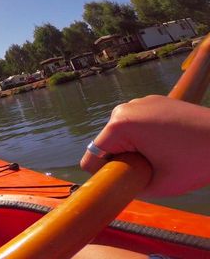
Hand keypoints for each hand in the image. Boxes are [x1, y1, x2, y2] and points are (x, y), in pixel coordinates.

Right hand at [80, 95, 209, 196]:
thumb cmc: (195, 162)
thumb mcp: (156, 185)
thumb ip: (127, 186)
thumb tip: (113, 185)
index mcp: (120, 125)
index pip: (92, 157)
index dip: (103, 175)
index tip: (123, 183)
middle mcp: (123, 109)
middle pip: (106, 144)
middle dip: (120, 159)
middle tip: (148, 169)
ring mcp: (137, 102)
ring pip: (119, 135)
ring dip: (131, 148)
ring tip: (159, 155)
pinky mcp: (151, 101)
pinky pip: (134, 125)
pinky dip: (142, 136)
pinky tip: (164, 143)